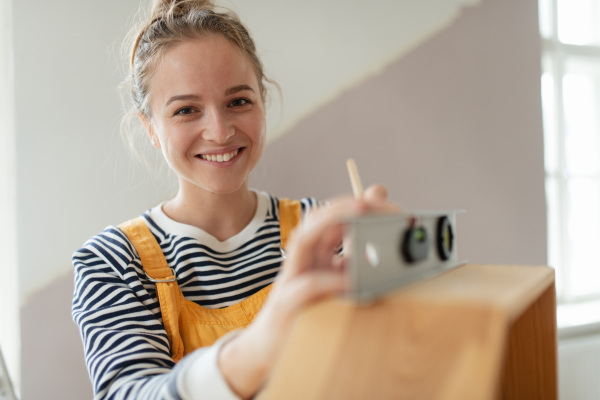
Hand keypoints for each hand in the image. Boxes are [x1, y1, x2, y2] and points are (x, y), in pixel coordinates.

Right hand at [218, 186, 397, 397]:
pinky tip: (351, 280)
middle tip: (373, 204)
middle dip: (345, 206)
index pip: (332, 218)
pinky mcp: (287, 304)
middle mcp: (301, 260)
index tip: (388, 205)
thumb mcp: (337, 284)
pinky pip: (306, 286)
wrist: (267, 348)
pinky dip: (329, 280)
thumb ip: (356, 258)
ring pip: (303, 239)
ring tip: (360, 215)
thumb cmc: (306, 314)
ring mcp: (290, 279)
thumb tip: (380, 242)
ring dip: (331, 222)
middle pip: (316, 220)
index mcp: (314, 254)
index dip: (357, 206)